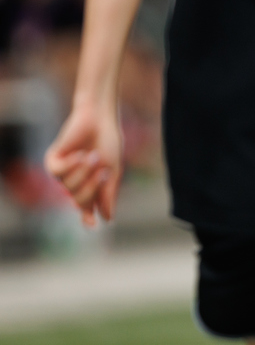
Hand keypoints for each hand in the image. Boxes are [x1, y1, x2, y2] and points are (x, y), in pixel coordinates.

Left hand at [44, 103, 122, 225]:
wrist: (99, 119)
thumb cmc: (108, 142)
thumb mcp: (113, 170)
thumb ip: (108, 193)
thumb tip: (107, 218)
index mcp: (91, 185)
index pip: (87, 206)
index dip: (88, 216)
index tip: (93, 225)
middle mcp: (75, 181)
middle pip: (79, 200)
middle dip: (92, 187)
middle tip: (104, 172)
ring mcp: (62, 173)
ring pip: (69, 186)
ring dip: (84, 172)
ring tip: (93, 155)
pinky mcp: (52, 160)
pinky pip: (58, 172)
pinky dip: (71, 164)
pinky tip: (79, 153)